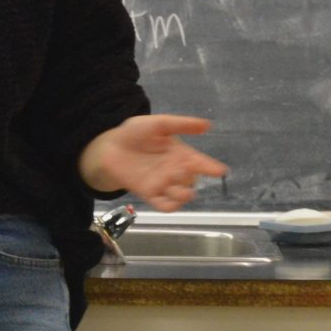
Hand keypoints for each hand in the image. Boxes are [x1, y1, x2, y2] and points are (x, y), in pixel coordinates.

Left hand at [80, 115, 229, 211]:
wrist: (110, 146)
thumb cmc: (135, 133)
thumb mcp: (160, 124)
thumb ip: (182, 124)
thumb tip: (207, 125)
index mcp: (181, 154)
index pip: (201, 163)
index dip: (211, 167)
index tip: (220, 170)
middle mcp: (175, 171)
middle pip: (191, 180)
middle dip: (191, 177)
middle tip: (184, 167)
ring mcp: (162, 184)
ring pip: (181, 195)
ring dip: (184, 194)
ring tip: (183, 189)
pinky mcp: (149, 194)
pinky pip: (165, 205)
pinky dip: (171, 206)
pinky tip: (173, 201)